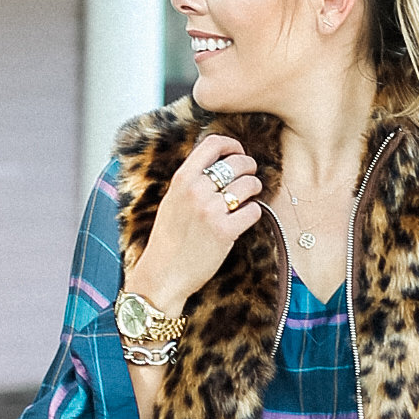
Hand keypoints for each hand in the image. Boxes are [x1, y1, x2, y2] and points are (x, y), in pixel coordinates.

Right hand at [130, 126, 272, 312]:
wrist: (163, 274)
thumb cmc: (169, 239)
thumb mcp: (172, 201)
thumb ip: (191, 180)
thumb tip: (218, 162)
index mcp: (182, 179)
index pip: (212, 144)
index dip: (232, 144)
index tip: (238, 152)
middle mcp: (196, 191)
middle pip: (237, 162)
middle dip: (250, 167)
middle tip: (250, 176)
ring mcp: (211, 211)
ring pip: (249, 184)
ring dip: (255, 189)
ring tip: (249, 197)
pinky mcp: (225, 231)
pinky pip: (254, 211)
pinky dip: (254, 213)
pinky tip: (245, 217)